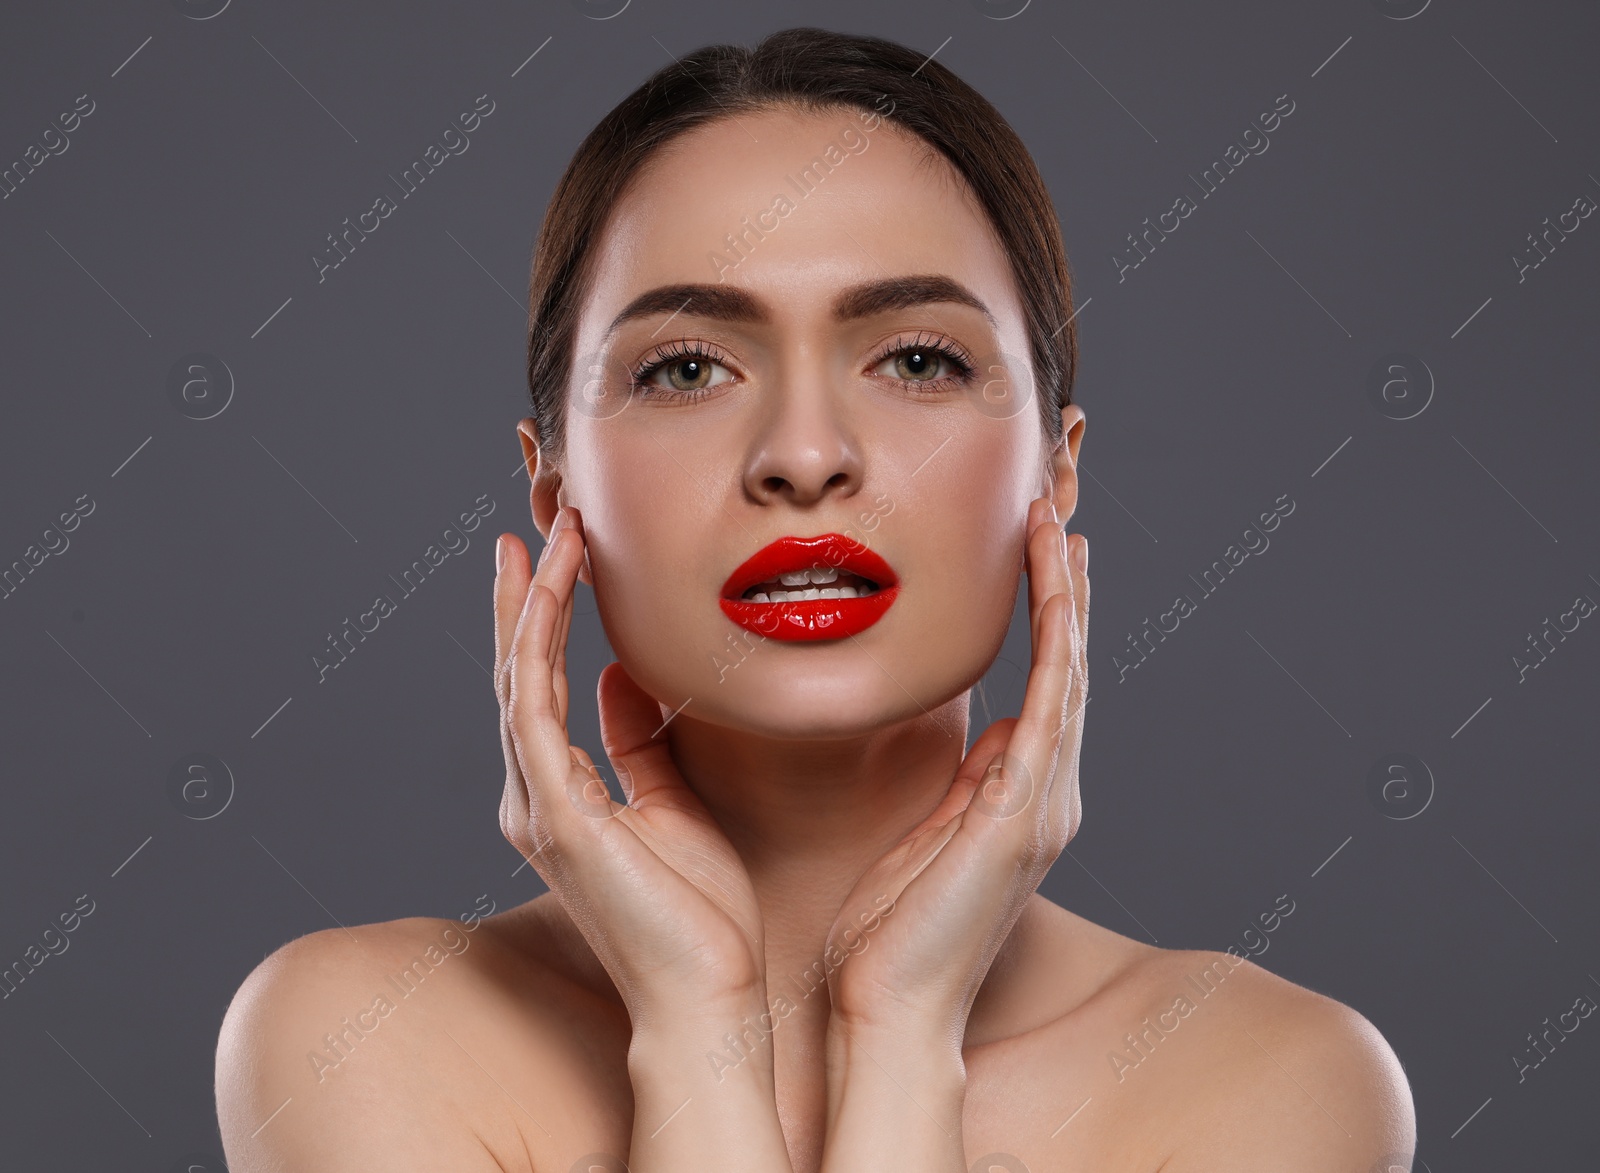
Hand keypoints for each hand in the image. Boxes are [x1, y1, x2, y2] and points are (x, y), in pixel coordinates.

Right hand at [493, 507, 770, 1024]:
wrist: (710, 996)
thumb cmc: (703, 916)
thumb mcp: (671, 804)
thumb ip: (639, 743)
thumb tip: (623, 676)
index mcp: (562, 797)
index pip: (543, 685)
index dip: (543, 616)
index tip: (559, 553)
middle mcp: (535, 797)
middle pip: (517, 671)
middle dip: (525, 593)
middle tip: (540, 520)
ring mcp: (537, 808)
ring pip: (518, 678)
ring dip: (530, 601)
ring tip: (547, 533)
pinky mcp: (557, 817)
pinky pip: (535, 708)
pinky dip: (538, 642)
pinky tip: (549, 589)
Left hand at [823, 495, 1088, 1039]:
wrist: (888, 1012)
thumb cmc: (887, 938)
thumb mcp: (926, 838)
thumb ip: (963, 786)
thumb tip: (989, 736)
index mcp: (1019, 799)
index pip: (1044, 688)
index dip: (1047, 618)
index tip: (1037, 553)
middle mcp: (1047, 795)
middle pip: (1068, 668)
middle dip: (1064, 588)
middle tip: (1057, 514)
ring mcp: (1046, 803)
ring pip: (1070, 672)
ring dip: (1064, 593)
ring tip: (1056, 523)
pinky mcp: (1027, 811)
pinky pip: (1053, 701)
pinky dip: (1057, 634)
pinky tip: (1055, 580)